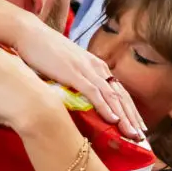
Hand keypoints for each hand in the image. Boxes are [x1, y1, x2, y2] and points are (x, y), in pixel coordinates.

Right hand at [10, 17, 146, 138]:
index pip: (119, 91)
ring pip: (112, 97)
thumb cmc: (44, 50)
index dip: (130, 110)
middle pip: (121, 96)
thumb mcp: (67, 66)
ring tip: (133, 134)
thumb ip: (77, 79)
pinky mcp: (74, 73)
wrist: (29, 33)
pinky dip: (105, 107)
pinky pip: (94, 93)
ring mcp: (86, 70)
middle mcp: (96, 67)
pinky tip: (113, 120)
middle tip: (142, 137)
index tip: (137, 126)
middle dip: (132, 118)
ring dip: (124, 117)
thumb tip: (79, 96)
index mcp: (96, 66)